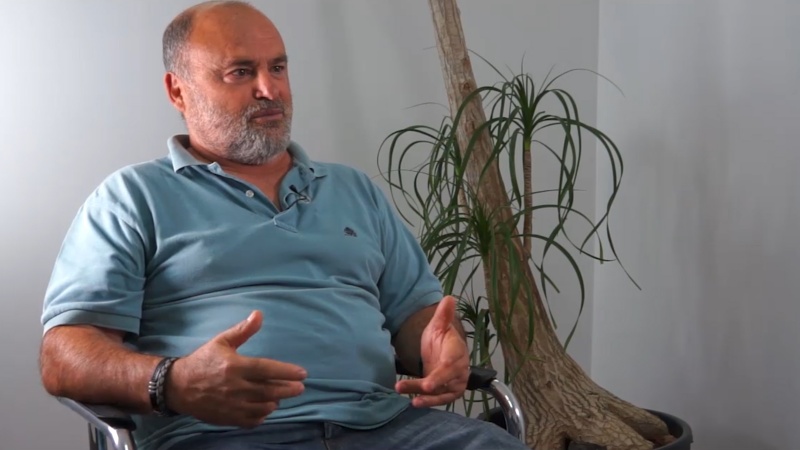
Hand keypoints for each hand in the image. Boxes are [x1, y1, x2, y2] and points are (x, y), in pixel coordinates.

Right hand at [166, 310, 306, 427]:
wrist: (178, 387)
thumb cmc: (202, 361)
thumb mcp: (221, 341)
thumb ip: (243, 330)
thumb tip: (259, 314)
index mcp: (234, 366)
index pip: (267, 370)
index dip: (287, 372)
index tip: (302, 374)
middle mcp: (235, 387)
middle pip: (269, 391)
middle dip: (288, 389)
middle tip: (300, 388)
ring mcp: (231, 405)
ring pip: (262, 407)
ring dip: (275, 402)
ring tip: (282, 396)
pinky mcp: (227, 418)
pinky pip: (251, 420)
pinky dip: (261, 415)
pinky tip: (266, 408)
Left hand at [395, 296, 469, 407]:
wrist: (443, 351)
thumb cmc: (441, 339)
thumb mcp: (438, 325)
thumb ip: (443, 315)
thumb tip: (448, 298)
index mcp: (457, 352)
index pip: (451, 363)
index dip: (443, 373)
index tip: (429, 382)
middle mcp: (459, 370)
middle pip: (446, 380)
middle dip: (432, 386)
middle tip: (419, 388)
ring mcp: (455, 383)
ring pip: (442, 393)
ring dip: (427, 398)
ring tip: (411, 401)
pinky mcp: (448, 392)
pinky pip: (440, 399)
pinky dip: (429, 402)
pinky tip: (414, 402)